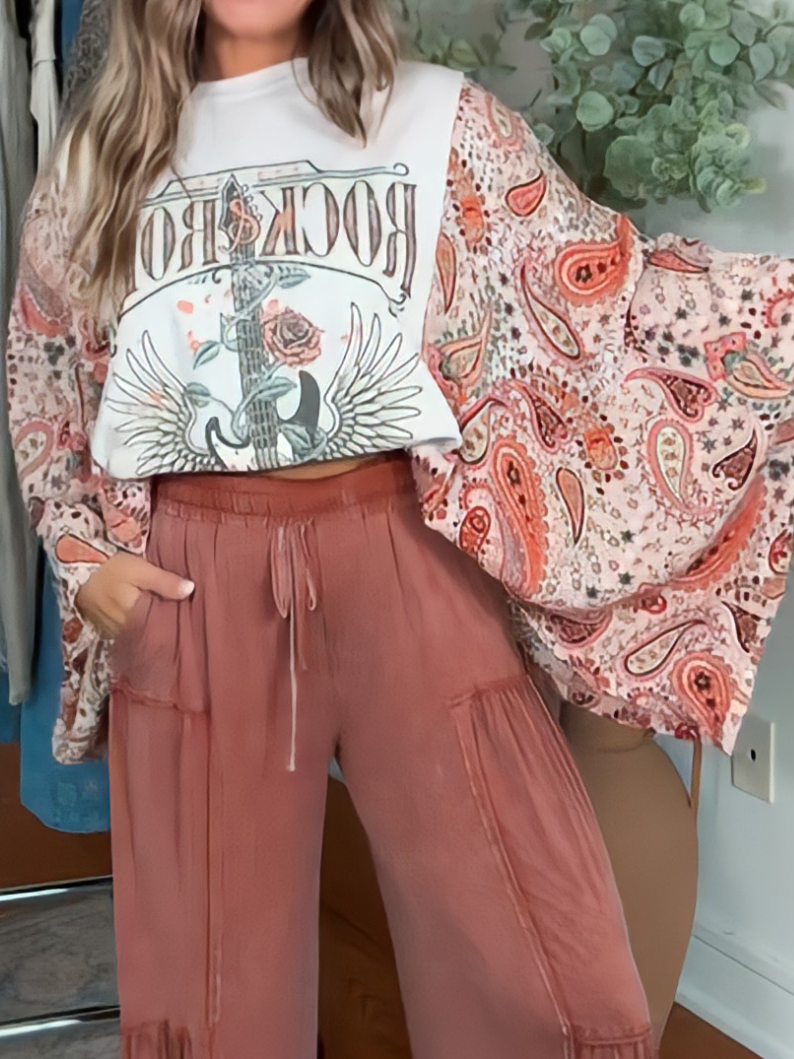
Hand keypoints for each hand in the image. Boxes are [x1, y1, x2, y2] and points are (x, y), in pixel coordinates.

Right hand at [75, 552, 194, 638]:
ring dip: (154, 631)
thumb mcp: (140, 569)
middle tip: (188, 624)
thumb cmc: (110, 568)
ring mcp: (115, 632)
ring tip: (175, 624)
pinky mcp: (108, 629)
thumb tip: (190, 590)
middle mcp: (125, 630)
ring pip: (141, 636)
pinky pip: (130, 634)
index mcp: (136, 616)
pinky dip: (141, 630)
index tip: (194, 623)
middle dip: (168, 630)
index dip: (178, 627)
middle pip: (152, 634)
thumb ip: (164, 581)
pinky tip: (152, 624)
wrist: (78, 569)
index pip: (162, 629)